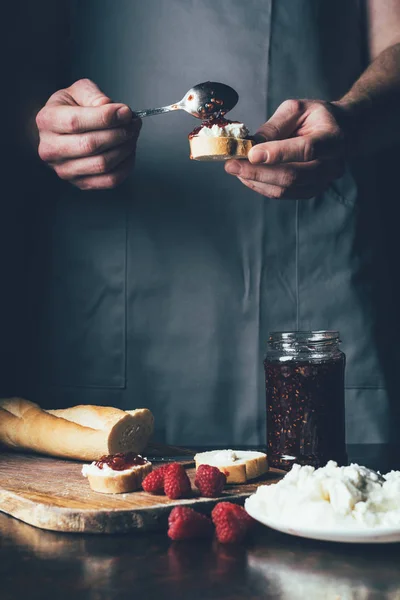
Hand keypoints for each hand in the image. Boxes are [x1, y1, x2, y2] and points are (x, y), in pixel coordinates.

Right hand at [36, 78, 141, 189]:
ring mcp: (65, 170)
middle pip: (90, 145)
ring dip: (125, 149)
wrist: (62, 131)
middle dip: (119, 133)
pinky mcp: (80, 183)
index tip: (126, 112)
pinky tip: (129, 152)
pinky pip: (110, 180)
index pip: (75, 122)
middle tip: (133, 124)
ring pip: (102, 164)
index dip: (105, 118)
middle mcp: (51, 149)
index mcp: (47, 121)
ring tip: (132, 135)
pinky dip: (125, 166)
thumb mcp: (78, 91)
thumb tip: (113, 109)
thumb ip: (93, 95)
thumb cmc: (70, 109)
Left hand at [225, 99, 344, 198]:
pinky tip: (246, 176)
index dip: (278, 153)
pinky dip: (261, 186)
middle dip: (258, 172)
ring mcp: (323, 182)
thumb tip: (250, 144)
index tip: (251, 153)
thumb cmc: (316, 117)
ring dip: (256, 181)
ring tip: (235, 169)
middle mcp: (332, 165)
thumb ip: (275, 126)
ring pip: (286, 189)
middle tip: (231, 165)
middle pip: (293, 176)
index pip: (307, 149)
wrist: (340, 132)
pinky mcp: (311, 191)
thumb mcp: (296, 109)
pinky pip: (283, 194)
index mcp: (333, 138)